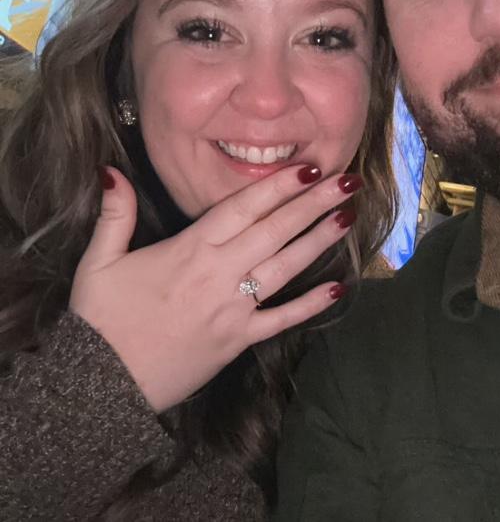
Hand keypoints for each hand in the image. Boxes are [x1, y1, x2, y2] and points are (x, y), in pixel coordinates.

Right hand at [69, 165, 359, 412]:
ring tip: (348, 218)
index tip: (309, 167)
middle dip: (313, 204)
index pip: (242, 208)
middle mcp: (219, 274)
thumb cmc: (101, 320)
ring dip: (318, 242)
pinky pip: (281, 320)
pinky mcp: (238, 340)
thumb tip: (109, 170)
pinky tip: (339, 289)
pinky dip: (310, 306)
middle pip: (274, 231)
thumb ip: (113, 215)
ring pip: (284, 268)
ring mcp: (233, 309)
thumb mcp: (98, 262)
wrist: (102, 385)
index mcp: (189, 249)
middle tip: (348, 182)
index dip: (278, 186)